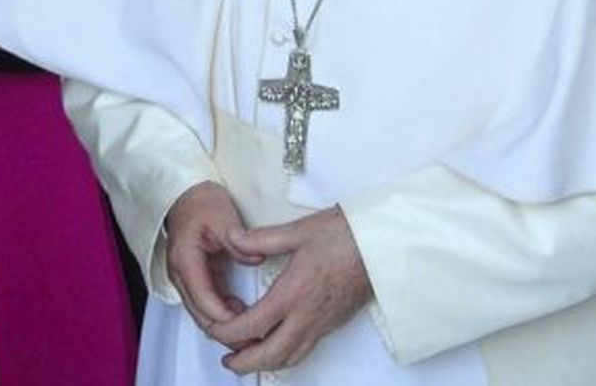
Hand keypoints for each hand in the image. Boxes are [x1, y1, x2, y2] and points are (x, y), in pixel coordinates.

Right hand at [165, 181, 254, 333]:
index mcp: (185, 260)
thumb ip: (239, 241)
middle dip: (226, 330)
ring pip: (202, 314)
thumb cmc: (200, 203)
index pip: (203, 300)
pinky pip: (206, 304)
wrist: (186, 195)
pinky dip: (223, 314)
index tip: (249, 324)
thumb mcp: (222, 216)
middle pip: (200, 314)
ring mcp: (185, 278)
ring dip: (225, 325)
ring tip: (252, 329)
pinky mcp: (194, 279)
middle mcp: (180, 274)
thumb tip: (255, 261)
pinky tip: (242, 313)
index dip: (226, 317)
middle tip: (254, 338)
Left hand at [208, 207, 372, 372]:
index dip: (227, 332)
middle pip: (271, 354)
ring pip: (290, 357)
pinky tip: (276, 348)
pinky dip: (285, 356)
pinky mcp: (332, 324)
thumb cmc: (344, 236)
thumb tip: (232, 237)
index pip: (252, 325)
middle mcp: (307, 315)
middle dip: (245, 362)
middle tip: (227, 361)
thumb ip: (260, 238)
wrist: (382, 246)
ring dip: (265, 363)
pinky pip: (304, 350)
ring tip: (245, 359)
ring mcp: (322, 323)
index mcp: (293, 292)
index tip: (212, 329)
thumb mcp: (298, 231)